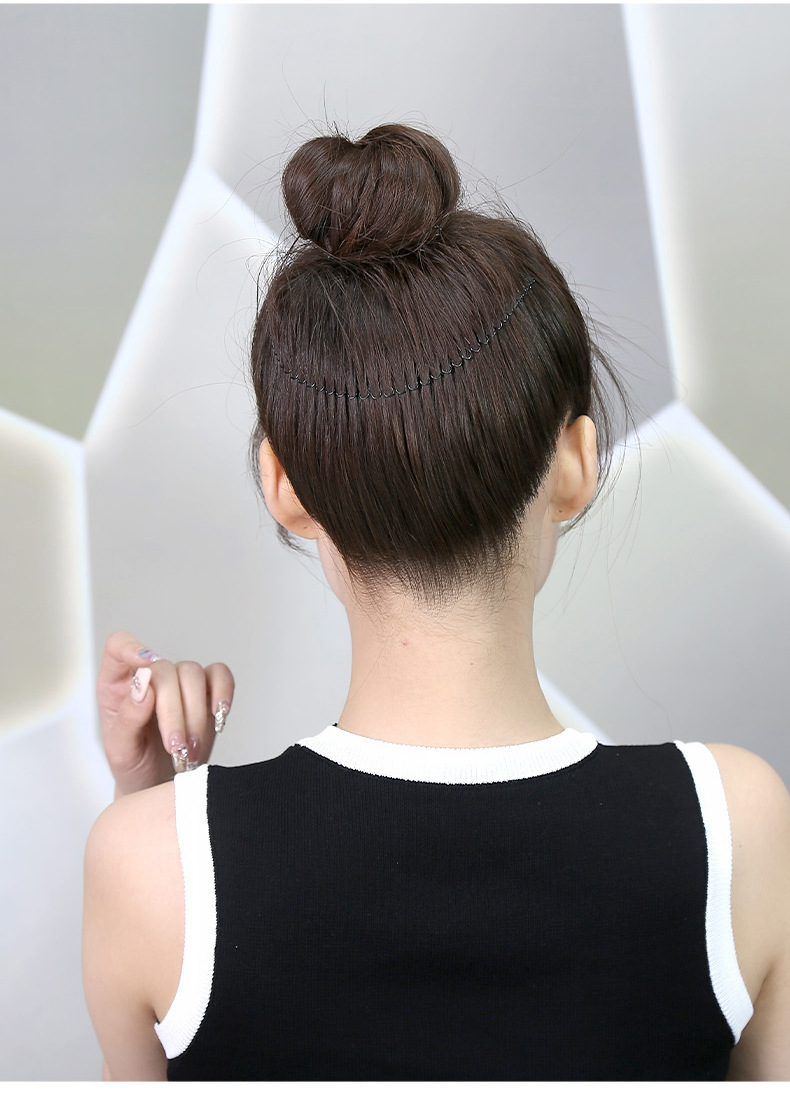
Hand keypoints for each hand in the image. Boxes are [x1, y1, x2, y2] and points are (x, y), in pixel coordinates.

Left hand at [96, 631, 234, 797]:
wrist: (160, 784)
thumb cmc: (134, 766)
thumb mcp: (121, 752)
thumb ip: (128, 719)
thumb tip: (143, 687)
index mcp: (116, 685)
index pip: (118, 648)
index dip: (131, 649)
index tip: (145, 668)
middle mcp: (147, 677)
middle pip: (164, 670)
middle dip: (174, 711)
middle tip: (177, 748)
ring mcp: (178, 683)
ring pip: (192, 673)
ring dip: (196, 713)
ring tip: (192, 748)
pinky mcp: (205, 692)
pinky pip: (219, 676)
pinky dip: (223, 692)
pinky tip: (219, 715)